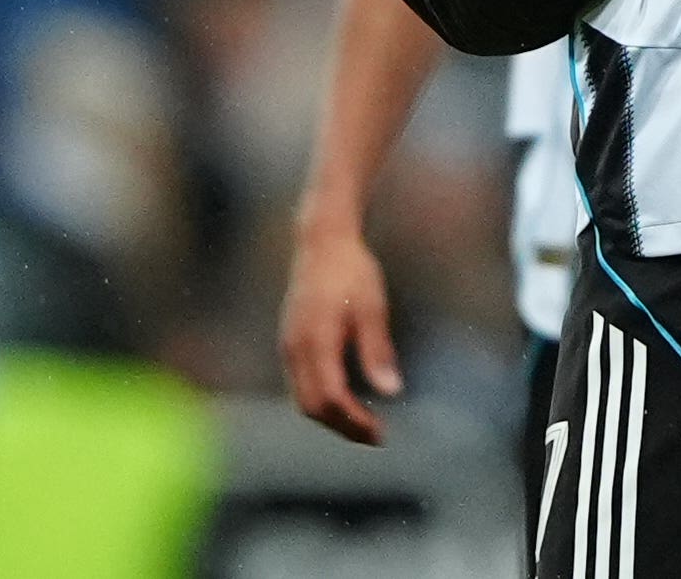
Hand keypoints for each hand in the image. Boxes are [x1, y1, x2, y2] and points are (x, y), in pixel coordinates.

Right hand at [280, 219, 403, 444]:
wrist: (321, 243)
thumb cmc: (352, 271)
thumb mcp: (373, 308)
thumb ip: (378, 351)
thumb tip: (391, 391)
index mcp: (316, 342)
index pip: (330, 398)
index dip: (354, 422)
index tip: (380, 433)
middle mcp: (295, 350)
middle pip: (312, 407)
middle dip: (343, 427)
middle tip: (375, 436)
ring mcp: (288, 347)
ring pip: (302, 400)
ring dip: (331, 418)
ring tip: (363, 424)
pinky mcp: (289, 344)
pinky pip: (300, 385)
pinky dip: (321, 401)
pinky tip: (345, 401)